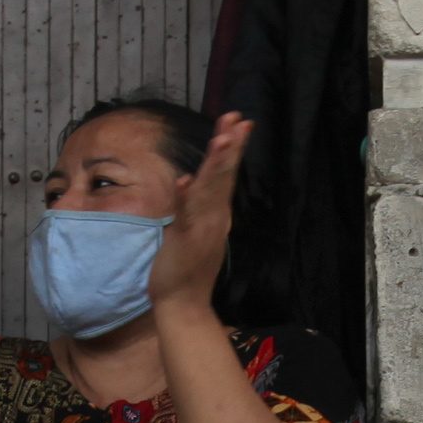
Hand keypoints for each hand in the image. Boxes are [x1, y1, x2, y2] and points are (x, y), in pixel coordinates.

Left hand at [148, 112, 250, 323]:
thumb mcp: (193, 227)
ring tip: (222, 139)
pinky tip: (185, 180)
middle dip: (230, 146)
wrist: (184, 304)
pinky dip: (185, 198)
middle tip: (237, 119)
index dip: (233, 147)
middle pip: (224, 176)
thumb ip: (194, 204)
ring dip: (216, 165)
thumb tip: (192, 181)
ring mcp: (202, 229)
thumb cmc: (187, 267)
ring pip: (210, 191)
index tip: (239, 120)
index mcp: (217, 213)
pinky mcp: (186, 242)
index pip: (226, 174)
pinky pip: (185, 216)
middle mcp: (215, 218)